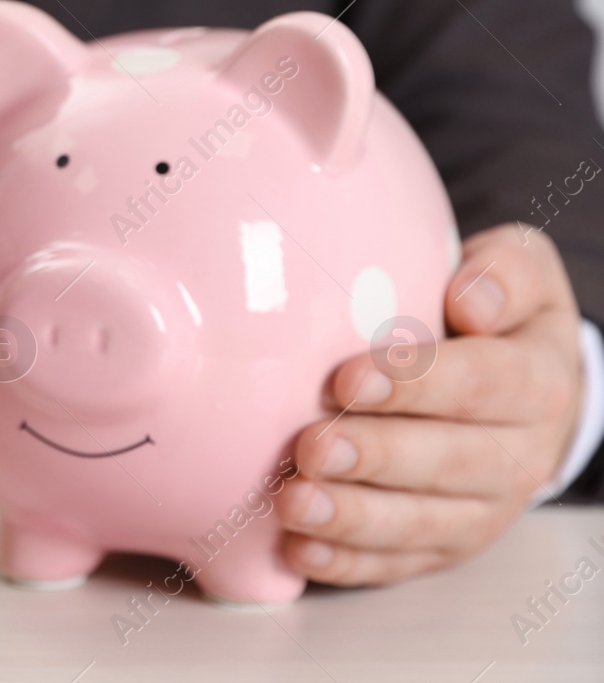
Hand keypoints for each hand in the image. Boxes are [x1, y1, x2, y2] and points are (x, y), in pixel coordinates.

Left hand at [280, 223, 583, 584]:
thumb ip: (502, 274)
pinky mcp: (446, 544)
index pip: (484, 384)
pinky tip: (299, 549)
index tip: (349, 377)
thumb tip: (468, 300)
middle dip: (376, 457)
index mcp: (538, 381)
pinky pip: (399, 561)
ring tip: (295, 503)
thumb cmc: (496, 315)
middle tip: (311, 446)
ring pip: (423, 522)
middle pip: (450, 462)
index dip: (418, 383)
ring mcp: (484, 508)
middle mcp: (521, 454)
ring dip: (354, 518)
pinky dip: (348, 561)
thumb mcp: (519, 271)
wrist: (527, 386)